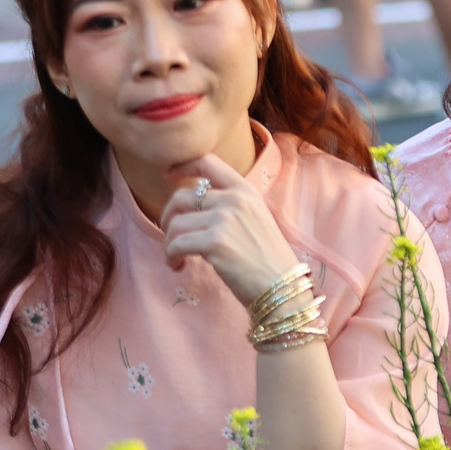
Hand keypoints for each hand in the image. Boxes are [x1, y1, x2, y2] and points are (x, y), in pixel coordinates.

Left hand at [157, 153, 301, 305]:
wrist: (281, 287)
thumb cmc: (267, 259)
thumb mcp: (255, 219)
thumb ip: (230, 206)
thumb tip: (194, 202)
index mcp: (245, 191)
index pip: (207, 162)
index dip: (182, 166)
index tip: (168, 175)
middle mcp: (234, 199)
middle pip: (181, 197)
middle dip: (168, 217)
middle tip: (172, 236)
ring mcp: (224, 219)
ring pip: (175, 223)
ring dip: (170, 243)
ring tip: (177, 258)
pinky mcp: (214, 242)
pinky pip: (176, 244)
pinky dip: (171, 257)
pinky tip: (179, 266)